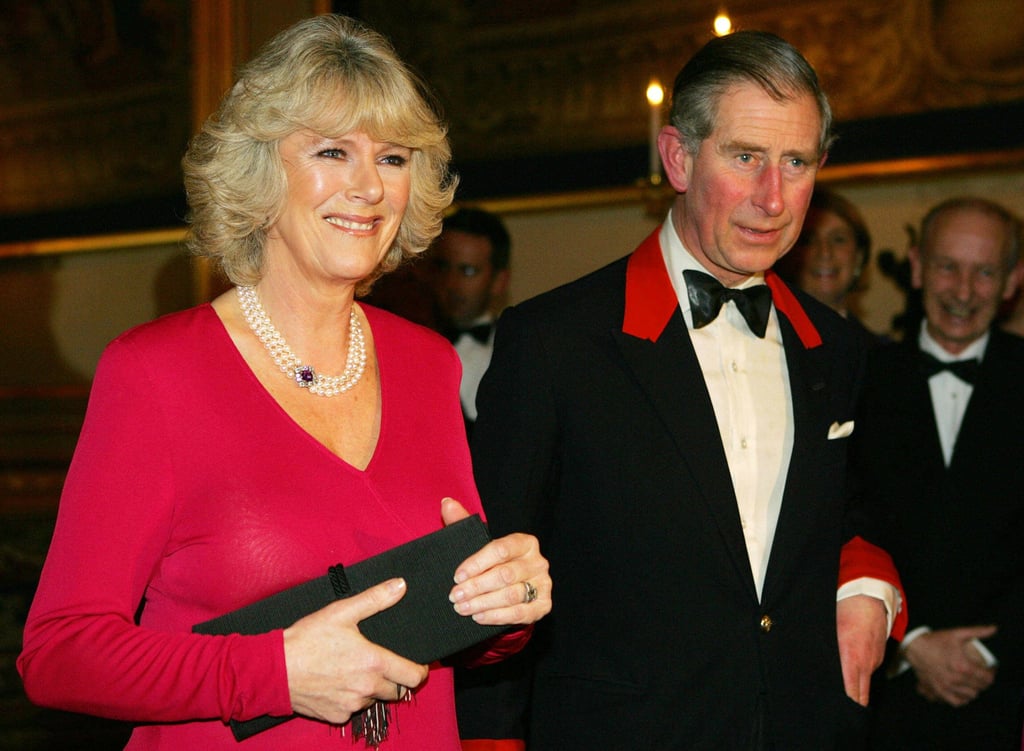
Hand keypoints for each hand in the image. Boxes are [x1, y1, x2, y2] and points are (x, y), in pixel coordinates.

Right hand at [283, 578, 428, 723]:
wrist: (274, 669)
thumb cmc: (307, 639)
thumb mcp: (342, 611)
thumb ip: (375, 599)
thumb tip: (400, 585)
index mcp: (374, 663)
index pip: (413, 677)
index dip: (418, 670)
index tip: (415, 664)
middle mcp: (366, 688)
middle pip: (396, 691)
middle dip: (393, 679)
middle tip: (379, 663)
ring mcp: (351, 705)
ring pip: (373, 700)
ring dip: (370, 688)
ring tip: (354, 669)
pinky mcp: (336, 716)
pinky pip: (352, 709)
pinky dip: (350, 698)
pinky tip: (337, 682)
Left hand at [442, 498, 550, 625]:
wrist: (512, 589)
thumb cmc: (494, 562)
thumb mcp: (479, 542)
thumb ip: (463, 522)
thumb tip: (447, 503)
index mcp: (525, 542)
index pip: (501, 550)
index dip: (477, 563)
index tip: (457, 575)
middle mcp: (538, 562)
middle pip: (505, 575)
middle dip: (476, 587)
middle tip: (455, 596)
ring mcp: (543, 585)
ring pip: (511, 595)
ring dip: (483, 603)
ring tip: (462, 608)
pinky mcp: (543, 606)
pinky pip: (519, 613)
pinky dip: (497, 616)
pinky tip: (478, 617)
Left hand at [836, 594, 887, 705]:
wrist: (868, 598)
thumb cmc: (843, 612)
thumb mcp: (828, 633)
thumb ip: (825, 655)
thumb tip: (815, 671)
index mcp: (851, 661)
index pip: (851, 695)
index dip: (844, 706)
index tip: (833, 712)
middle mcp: (865, 665)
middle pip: (860, 696)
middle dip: (850, 705)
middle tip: (834, 708)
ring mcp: (874, 661)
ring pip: (864, 683)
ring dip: (854, 688)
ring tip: (838, 688)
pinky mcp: (878, 656)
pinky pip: (868, 670)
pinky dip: (859, 673)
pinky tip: (849, 667)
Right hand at [904, 626, 996, 706]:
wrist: (914, 647)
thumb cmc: (936, 640)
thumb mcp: (957, 633)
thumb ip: (977, 631)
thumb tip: (994, 629)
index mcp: (963, 666)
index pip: (986, 678)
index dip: (991, 674)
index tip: (989, 670)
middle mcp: (956, 679)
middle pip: (979, 687)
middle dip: (983, 682)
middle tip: (981, 675)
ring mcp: (947, 686)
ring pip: (970, 696)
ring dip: (974, 690)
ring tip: (972, 683)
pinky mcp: (938, 691)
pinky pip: (956, 702)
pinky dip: (962, 699)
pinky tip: (962, 692)